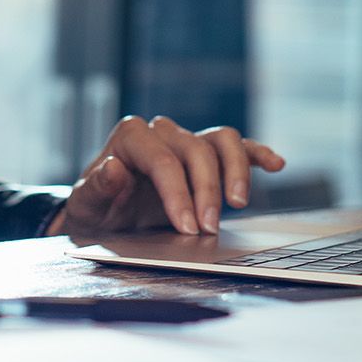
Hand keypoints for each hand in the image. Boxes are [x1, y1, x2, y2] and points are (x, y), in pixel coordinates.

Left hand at [48, 115, 285, 237]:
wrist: (105, 217)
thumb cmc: (95, 210)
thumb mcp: (86, 208)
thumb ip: (97, 189)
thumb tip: (112, 167)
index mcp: (130, 137)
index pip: (162, 158)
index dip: (177, 192)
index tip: (187, 226)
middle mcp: (161, 132)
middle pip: (195, 150)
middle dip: (206, 190)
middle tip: (207, 229)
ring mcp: (186, 141)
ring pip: (221, 140)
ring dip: (235, 171)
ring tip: (238, 203)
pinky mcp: (207, 156)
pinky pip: (236, 147)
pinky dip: (256, 153)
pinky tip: (275, 165)